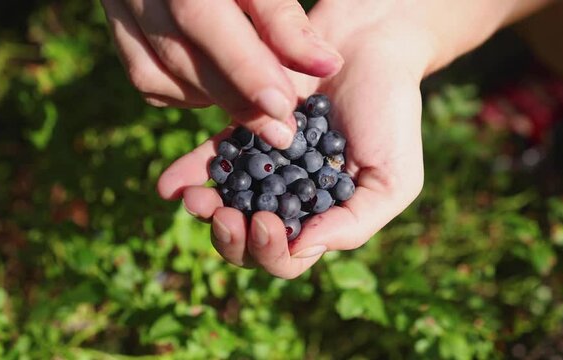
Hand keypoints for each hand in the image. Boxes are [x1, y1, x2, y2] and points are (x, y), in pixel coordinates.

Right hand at [101, 0, 343, 148]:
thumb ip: (282, 16)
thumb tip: (326, 66)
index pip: (202, 17)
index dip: (243, 66)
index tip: (282, 105)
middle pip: (180, 53)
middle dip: (237, 96)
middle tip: (282, 131)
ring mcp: (121, 12)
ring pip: (159, 74)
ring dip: (213, 97)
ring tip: (257, 105)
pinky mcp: (121, 33)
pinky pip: (148, 79)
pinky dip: (187, 94)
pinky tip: (218, 89)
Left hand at [157, 1, 429, 277]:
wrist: (369, 47)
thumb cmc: (391, 115)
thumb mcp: (393, 179)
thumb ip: (354, 223)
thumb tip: (300, 249)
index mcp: (323, 217)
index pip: (289, 257)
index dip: (272, 252)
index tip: (268, 222)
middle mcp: (289, 198)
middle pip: (249, 241)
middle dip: (232, 240)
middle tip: (226, 217)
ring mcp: (264, 167)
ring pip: (225, 206)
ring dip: (206, 213)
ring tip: (195, 201)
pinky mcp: (243, 133)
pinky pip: (212, 159)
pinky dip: (189, 174)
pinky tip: (169, 186)